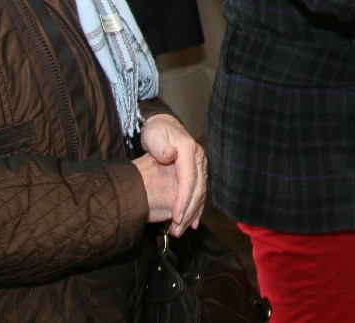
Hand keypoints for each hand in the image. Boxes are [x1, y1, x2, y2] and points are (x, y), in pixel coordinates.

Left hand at [133, 114, 206, 236]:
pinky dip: (196, 208)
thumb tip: (171, 155)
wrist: (163, 124)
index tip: (176, 217)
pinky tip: (192, 222)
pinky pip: (198, 192)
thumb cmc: (156, 132)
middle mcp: (198, 158)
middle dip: (188, 212)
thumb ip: (161, 147)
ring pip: (200, 193)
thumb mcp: (154, 135)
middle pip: (197, 190)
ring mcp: (200, 165)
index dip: (183, 200)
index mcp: (188, 150)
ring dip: (192, 213)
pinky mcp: (197, 171)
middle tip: (177, 229)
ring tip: (181, 229)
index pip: (189, 180)